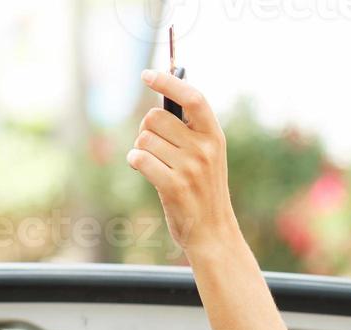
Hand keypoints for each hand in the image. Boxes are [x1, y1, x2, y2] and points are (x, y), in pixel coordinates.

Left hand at [128, 70, 240, 254]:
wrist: (213, 233)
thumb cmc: (204, 190)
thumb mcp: (208, 156)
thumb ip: (190, 129)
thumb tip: (162, 96)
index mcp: (215, 136)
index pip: (193, 98)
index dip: (168, 82)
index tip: (147, 74)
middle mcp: (205, 150)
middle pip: (155, 117)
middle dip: (147, 129)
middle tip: (156, 146)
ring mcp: (191, 169)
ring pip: (144, 139)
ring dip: (141, 150)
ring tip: (157, 165)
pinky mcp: (174, 187)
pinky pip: (139, 159)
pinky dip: (135, 162)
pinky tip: (146, 172)